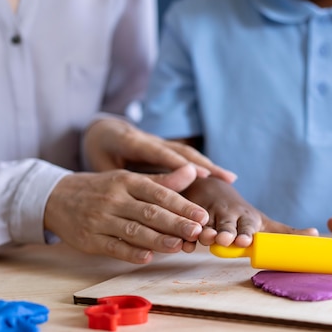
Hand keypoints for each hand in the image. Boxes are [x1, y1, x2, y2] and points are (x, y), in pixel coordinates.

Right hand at [44, 165, 209, 262]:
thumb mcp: (128, 179)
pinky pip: (113, 247)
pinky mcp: (90, 240)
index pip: (159, 193)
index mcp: (127, 181)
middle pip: (150, 213)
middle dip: (176, 223)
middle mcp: (114, 199)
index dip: (182, 205)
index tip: (202, 215)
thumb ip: (162, 181)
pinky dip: (131, 253)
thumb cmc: (101, 189)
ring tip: (180, 246)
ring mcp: (101, 220)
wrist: (55, 198)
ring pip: (133, 231)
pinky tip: (149, 257)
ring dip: (158, 240)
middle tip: (197, 232)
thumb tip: (193, 171)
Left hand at [82, 117, 236, 182]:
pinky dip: (205, 166)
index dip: (179, 162)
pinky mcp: (167, 148)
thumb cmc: (101, 152)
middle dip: (204, 164)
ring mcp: (162, 143)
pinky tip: (222, 177)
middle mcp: (152, 139)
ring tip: (230, 179)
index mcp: (132, 141)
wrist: (103, 132)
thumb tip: (133, 199)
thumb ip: (119, 178)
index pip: (158, 151)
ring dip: (209, 165)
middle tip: (225, 178)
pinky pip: (188, 157)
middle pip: (181, 151)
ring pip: (188, 153)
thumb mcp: (102, 164)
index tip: (198, 173)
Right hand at [183, 177, 317, 246]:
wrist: (211, 189)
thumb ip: (285, 232)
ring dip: (202, 232)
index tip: (246, 239)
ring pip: (204, 224)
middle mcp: (226, 214)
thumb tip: (315, 236)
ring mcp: (206, 214)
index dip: (246, 232)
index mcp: (246, 217)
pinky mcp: (188, 215)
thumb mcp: (263, 222)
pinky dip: (183, 236)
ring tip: (201, 238)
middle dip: (225, 232)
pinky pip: (185, 227)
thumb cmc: (242, 214)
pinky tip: (181, 243)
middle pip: (225, 224)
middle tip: (224, 240)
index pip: (247, 225)